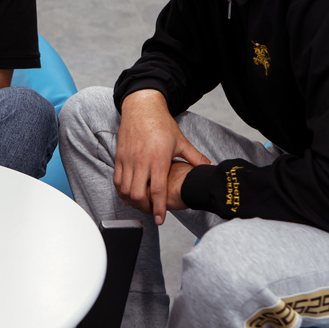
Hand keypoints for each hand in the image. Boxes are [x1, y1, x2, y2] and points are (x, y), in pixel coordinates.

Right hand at [115, 90, 208, 224]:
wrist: (142, 108)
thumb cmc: (161, 125)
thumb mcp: (181, 142)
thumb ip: (196, 158)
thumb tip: (211, 168)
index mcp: (158, 159)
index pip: (157, 190)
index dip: (159, 208)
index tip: (160, 219)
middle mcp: (140, 161)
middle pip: (137, 194)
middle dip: (144, 208)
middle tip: (152, 211)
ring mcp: (128, 160)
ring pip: (124, 190)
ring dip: (131, 201)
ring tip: (141, 204)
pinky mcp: (119, 157)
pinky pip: (117, 180)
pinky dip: (121, 191)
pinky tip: (129, 194)